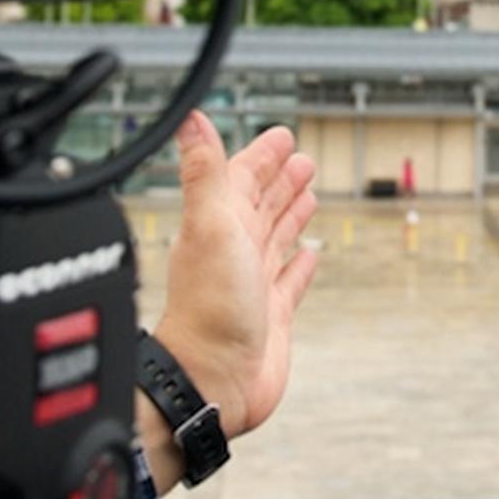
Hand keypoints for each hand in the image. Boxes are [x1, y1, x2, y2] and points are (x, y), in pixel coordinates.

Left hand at [149, 111, 318, 439]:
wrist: (211, 379)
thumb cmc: (207, 309)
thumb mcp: (209, 226)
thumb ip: (203, 171)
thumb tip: (189, 119)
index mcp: (220, 225)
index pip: (242, 179)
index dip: (261, 156)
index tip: (281, 136)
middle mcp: (234, 251)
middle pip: (261, 204)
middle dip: (280, 180)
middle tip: (300, 159)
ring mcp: (252, 284)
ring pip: (276, 238)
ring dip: (291, 214)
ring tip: (308, 195)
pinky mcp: (272, 316)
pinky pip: (290, 282)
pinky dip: (300, 266)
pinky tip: (309, 255)